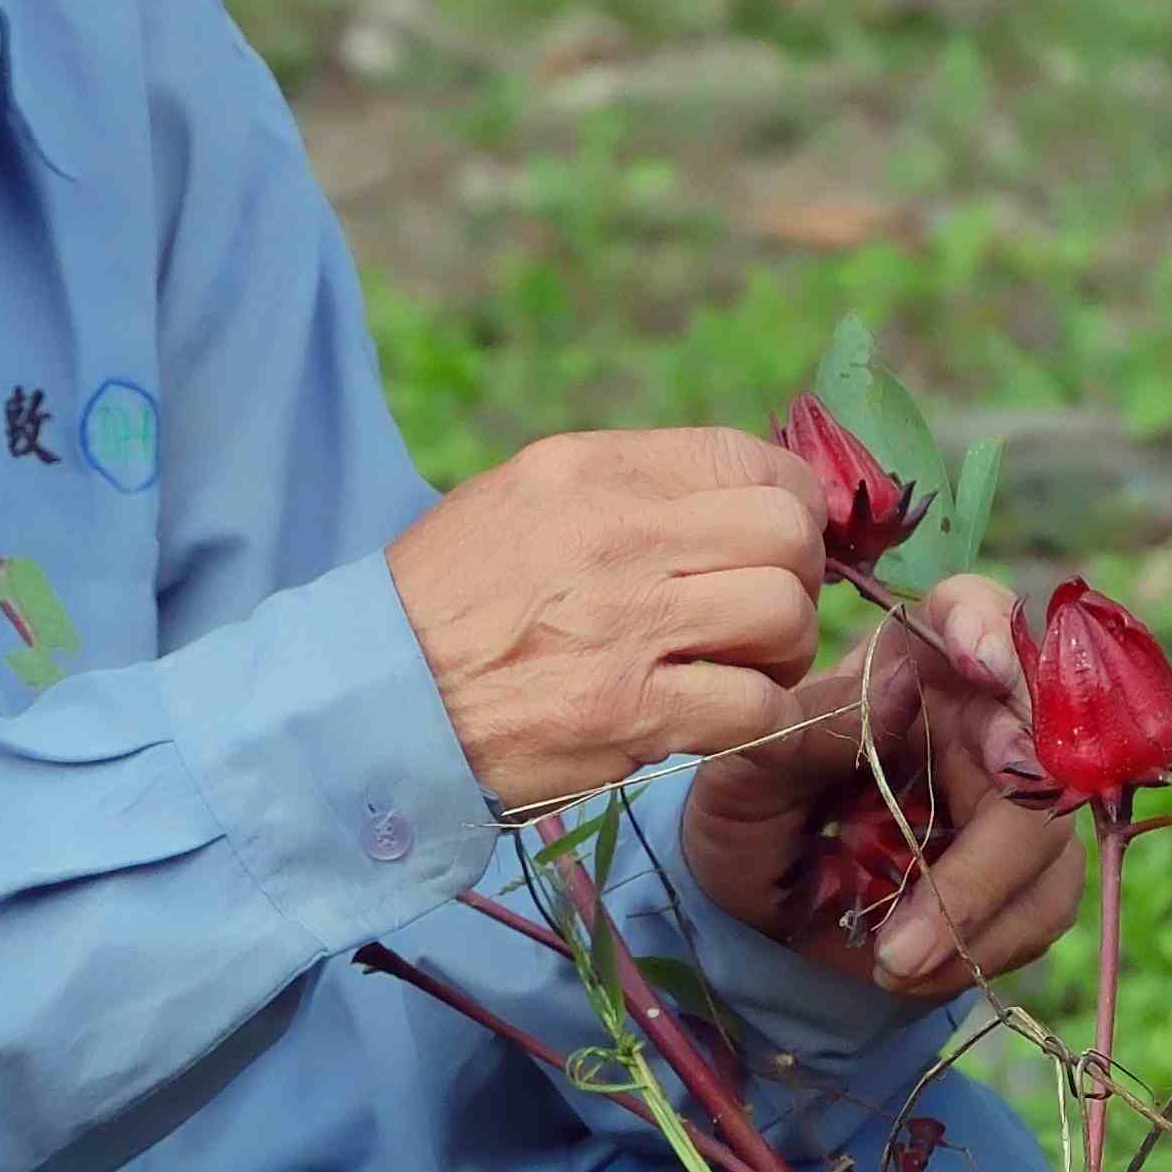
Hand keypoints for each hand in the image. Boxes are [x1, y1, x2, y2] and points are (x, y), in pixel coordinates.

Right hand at [388, 429, 829, 816]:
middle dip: (795, 574)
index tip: (778, 539)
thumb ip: (628, 490)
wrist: (376, 696)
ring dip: (779, 649)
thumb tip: (740, 497)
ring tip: (738, 664)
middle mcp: (617, 535)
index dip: (790, 501)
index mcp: (590, 470)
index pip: (748, 456)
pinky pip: (754, 705)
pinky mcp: (630, 713)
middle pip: (786, 533)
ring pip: (784, 616)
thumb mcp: (522, 498)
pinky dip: (751, 714)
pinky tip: (712, 713)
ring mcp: (627, 626)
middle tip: (761, 610)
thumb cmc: (450, 599)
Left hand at [677, 572, 1090, 999]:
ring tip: (888, 963)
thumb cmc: (751, 815)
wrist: (761, 909)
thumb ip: (813, 727)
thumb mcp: (746, 774)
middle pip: (1036, 753)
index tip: (980, 666)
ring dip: (973, 917)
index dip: (988, 628)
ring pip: (1049, 841)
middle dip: (984, 856)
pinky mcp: (1035, 866)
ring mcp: (1019, 792)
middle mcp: (981, 714)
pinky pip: (1045, 904)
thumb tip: (900, 685)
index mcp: (913, 661)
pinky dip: (982, 947)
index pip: (975, 610)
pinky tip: (912, 969)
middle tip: (909, 933)